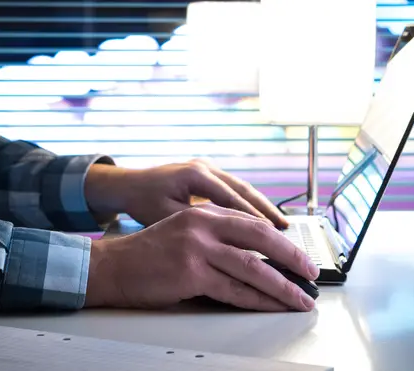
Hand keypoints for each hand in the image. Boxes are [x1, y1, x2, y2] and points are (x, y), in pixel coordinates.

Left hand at [84, 159, 288, 228]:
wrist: (128, 184)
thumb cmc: (142, 200)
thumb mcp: (164, 215)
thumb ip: (193, 224)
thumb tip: (222, 240)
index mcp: (196, 174)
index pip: (231, 197)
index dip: (252, 216)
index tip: (270, 233)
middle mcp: (206, 167)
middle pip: (244, 189)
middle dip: (266, 210)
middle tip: (286, 229)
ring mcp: (208, 169)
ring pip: (242, 189)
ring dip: (261, 207)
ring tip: (281, 226)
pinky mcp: (207, 176)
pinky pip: (234, 191)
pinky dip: (248, 206)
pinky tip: (260, 221)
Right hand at [84, 204, 318, 310]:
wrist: (114, 266)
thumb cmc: (148, 254)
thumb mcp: (185, 231)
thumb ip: (217, 237)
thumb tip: (256, 258)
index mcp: (205, 212)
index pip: (254, 224)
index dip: (281, 242)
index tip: (298, 256)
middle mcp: (203, 224)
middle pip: (261, 239)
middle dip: (292, 258)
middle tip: (311, 274)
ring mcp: (198, 248)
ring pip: (253, 267)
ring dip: (282, 286)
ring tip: (299, 298)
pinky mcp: (191, 272)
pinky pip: (234, 290)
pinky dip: (257, 300)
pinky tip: (271, 306)